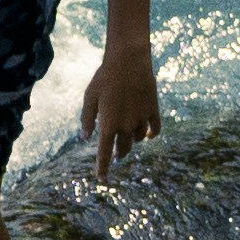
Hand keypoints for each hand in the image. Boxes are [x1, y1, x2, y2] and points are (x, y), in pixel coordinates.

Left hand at [82, 35, 160, 181]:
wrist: (128, 61)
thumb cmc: (104, 78)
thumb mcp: (89, 97)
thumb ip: (86, 119)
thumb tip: (85, 137)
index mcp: (108, 124)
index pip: (104, 153)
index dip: (102, 168)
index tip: (101, 178)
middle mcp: (125, 126)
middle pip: (123, 149)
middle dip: (118, 154)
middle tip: (116, 155)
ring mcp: (141, 119)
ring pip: (138, 139)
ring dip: (132, 142)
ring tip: (128, 139)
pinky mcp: (153, 110)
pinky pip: (154, 129)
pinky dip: (151, 135)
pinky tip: (147, 136)